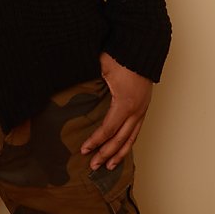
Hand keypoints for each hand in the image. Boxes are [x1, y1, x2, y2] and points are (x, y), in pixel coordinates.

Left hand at [80, 52, 152, 170]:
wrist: (143, 47)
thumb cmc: (121, 55)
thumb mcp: (101, 66)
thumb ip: (89, 79)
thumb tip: (70, 84)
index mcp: (124, 103)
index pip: (108, 129)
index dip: (96, 141)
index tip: (84, 150)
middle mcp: (136, 110)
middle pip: (120, 139)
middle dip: (106, 154)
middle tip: (93, 166)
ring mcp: (142, 109)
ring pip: (131, 138)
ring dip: (120, 153)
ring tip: (110, 166)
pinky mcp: (144, 106)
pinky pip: (136, 130)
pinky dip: (129, 142)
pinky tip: (122, 149)